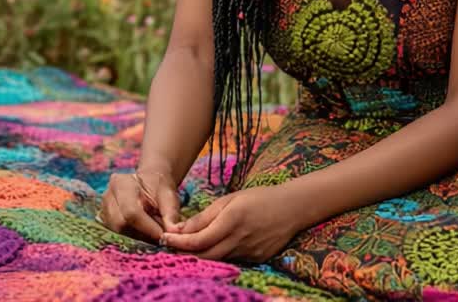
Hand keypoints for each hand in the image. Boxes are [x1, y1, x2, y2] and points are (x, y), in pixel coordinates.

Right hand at [97, 168, 181, 242]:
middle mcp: (107, 196)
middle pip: (120, 224)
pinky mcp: (105, 221)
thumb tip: (173, 232)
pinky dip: (132, 238)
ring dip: (137, 237)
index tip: (163, 236)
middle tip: (159, 236)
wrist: (148, 185)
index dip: (148, 227)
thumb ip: (171, 213)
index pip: (131, 212)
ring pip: (117, 232)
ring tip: (151, 231)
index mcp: (121, 184)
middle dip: (141, 234)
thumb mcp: (169, 196)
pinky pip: (116, 235)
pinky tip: (143, 233)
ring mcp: (103, 210)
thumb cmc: (158, 189)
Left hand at [159, 185, 301, 262]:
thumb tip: (179, 229)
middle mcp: (240, 239)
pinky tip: (213, 247)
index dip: (179, 242)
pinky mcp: (257, 259)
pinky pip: (232, 260)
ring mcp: (250, 252)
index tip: (164, 238)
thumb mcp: (230, 200)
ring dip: (201, 256)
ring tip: (187, 247)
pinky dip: (219, 255)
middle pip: (205, 256)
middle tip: (170, 246)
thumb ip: (204, 217)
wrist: (293, 208)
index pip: (199, 239)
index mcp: (232, 220)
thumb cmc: (259, 198)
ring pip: (218, 260)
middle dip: (185, 253)